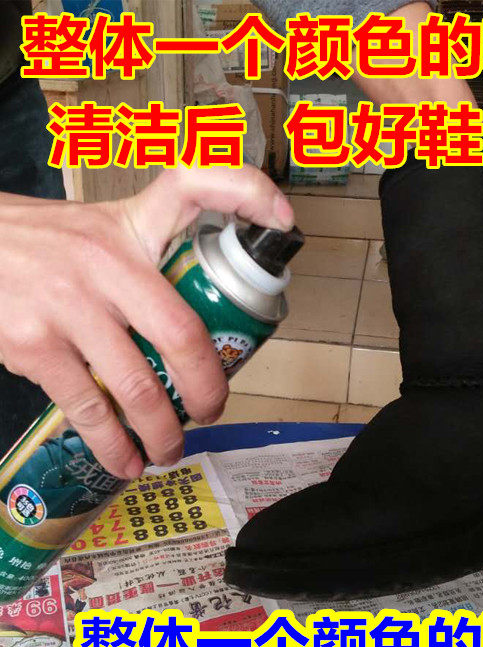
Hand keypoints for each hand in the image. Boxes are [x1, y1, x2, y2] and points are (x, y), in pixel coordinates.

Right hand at [0, 165, 293, 478]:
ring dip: (163, 430)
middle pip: (182, 331)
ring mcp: (67, 303)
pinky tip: (125, 461)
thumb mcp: (103, 229)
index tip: (284, 218)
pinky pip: (88, 407)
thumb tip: (200, 321)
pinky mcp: (32, 343)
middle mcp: (105, 260)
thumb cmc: (46, 244)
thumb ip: (151, 255)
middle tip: (214, 411)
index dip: (246, 191)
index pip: (193, 182)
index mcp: (131, 226)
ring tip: (171, 450)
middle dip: (208, 386)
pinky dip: (113, 443)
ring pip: (138, 384)